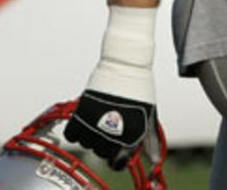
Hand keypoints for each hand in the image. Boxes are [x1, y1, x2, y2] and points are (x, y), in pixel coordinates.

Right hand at [65, 5, 156, 168]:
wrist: (125, 63)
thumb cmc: (139, 88)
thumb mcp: (149, 115)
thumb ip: (150, 141)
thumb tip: (155, 162)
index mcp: (132, 136)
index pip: (117, 164)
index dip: (115, 159)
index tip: (115, 150)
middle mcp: (113, 133)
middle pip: (101, 154)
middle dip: (104, 145)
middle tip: (107, 130)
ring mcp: (96, 123)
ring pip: (86, 144)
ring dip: (90, 136)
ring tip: (97, 122)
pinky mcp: (83, 111)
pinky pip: (71, 134)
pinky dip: (75, 131)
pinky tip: (84, 121)